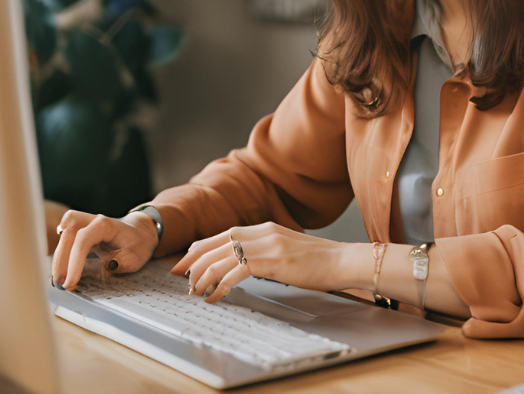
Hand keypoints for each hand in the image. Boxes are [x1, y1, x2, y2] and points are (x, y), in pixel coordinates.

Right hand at [51, 209, 158, 290]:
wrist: (140, 232)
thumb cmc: (137, 244)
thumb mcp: (134, 258)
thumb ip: (118, 264)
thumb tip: (101, 270)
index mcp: (106, 225)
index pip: (83, 240)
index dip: (74, 261)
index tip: (70, 282)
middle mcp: (93, 220)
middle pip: (69, 234)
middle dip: (61, 260)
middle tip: (60, 283)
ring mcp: (86, 222)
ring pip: (64, 234)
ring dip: (59, 257)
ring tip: (59, 279)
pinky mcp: (81, 229)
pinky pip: (65, 236)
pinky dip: (61, 252)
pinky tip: (60, 267)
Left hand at [172, 222, 352, 304]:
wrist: (343, 261)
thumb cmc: (319, 261)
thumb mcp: (287, 250)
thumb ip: (265, 251)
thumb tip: (245, 264)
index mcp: (265, 228)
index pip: (225, 233)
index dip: (202, 247)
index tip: (186, 260)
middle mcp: (263, 232)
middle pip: (218, 242)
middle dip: (194, 260)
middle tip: (180, 276)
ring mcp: (268, 244)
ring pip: (223, 256)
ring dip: (204, 274)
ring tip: (195, 291)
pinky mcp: (273, 260)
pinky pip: (237, 271)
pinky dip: (221, 284)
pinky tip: (215, 296)